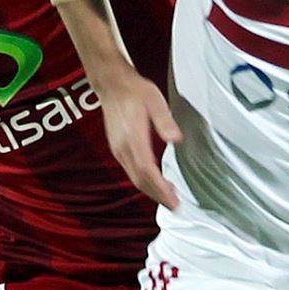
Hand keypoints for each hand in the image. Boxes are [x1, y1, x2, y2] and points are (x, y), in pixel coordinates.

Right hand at [100, 75, 182, 209]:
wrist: (112, 85)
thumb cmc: (135, 90)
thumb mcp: (154, 99)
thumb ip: (164, 120)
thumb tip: (176, 139)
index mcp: (132, 138)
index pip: (146, 171)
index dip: (160, 188)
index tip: (174, 199)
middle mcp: (122, 148)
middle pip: (139, 180)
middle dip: (158, 195)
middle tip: (175, 205)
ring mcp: (118, 150)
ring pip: (134, 178)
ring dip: (151, 190)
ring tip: (169, 197)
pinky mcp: (118, 149)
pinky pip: (130, 171)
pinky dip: (144, 182)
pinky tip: (155, 182)